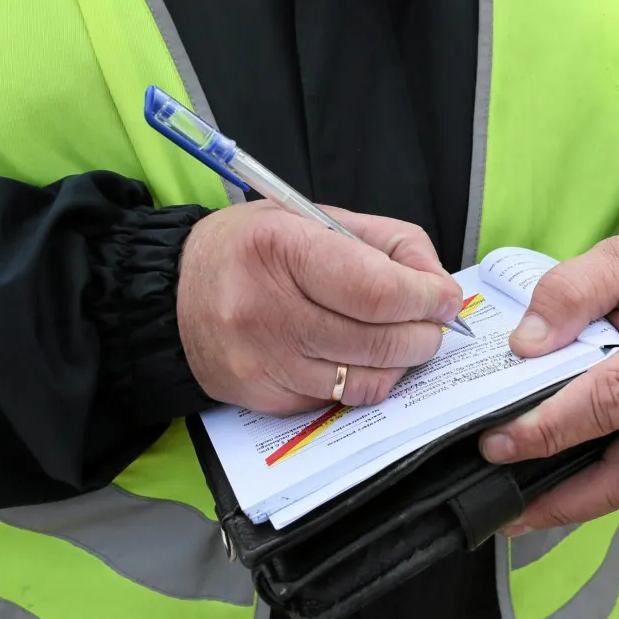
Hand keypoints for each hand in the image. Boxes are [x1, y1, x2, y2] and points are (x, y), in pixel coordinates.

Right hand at [177, 202, 462, 414]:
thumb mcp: (316, 219)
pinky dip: (366, 380)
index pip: (377, 290)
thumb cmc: (254, 250)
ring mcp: (263, 361)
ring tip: (405, 340)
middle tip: (434, 322)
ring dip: (403, 362)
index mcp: (281, 248)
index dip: (426, 298)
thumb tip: (438, 284)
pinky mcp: (264, 397)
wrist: (174, 296)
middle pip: (378, 341)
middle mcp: (266, 309)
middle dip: (425, 334)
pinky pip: (339, 399)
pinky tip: (363, 357)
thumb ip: (388, 243)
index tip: (445, 297)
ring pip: (366, 379)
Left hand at [479, 222, 618, 532]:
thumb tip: (525, 346)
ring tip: (524, 511)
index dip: (554, 426)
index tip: (501, 441)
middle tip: (506, 500)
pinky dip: (603, 493)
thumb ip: (571, 291)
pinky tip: (562, 491)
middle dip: (565, 495)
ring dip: (581, 506)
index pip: (616, 398)